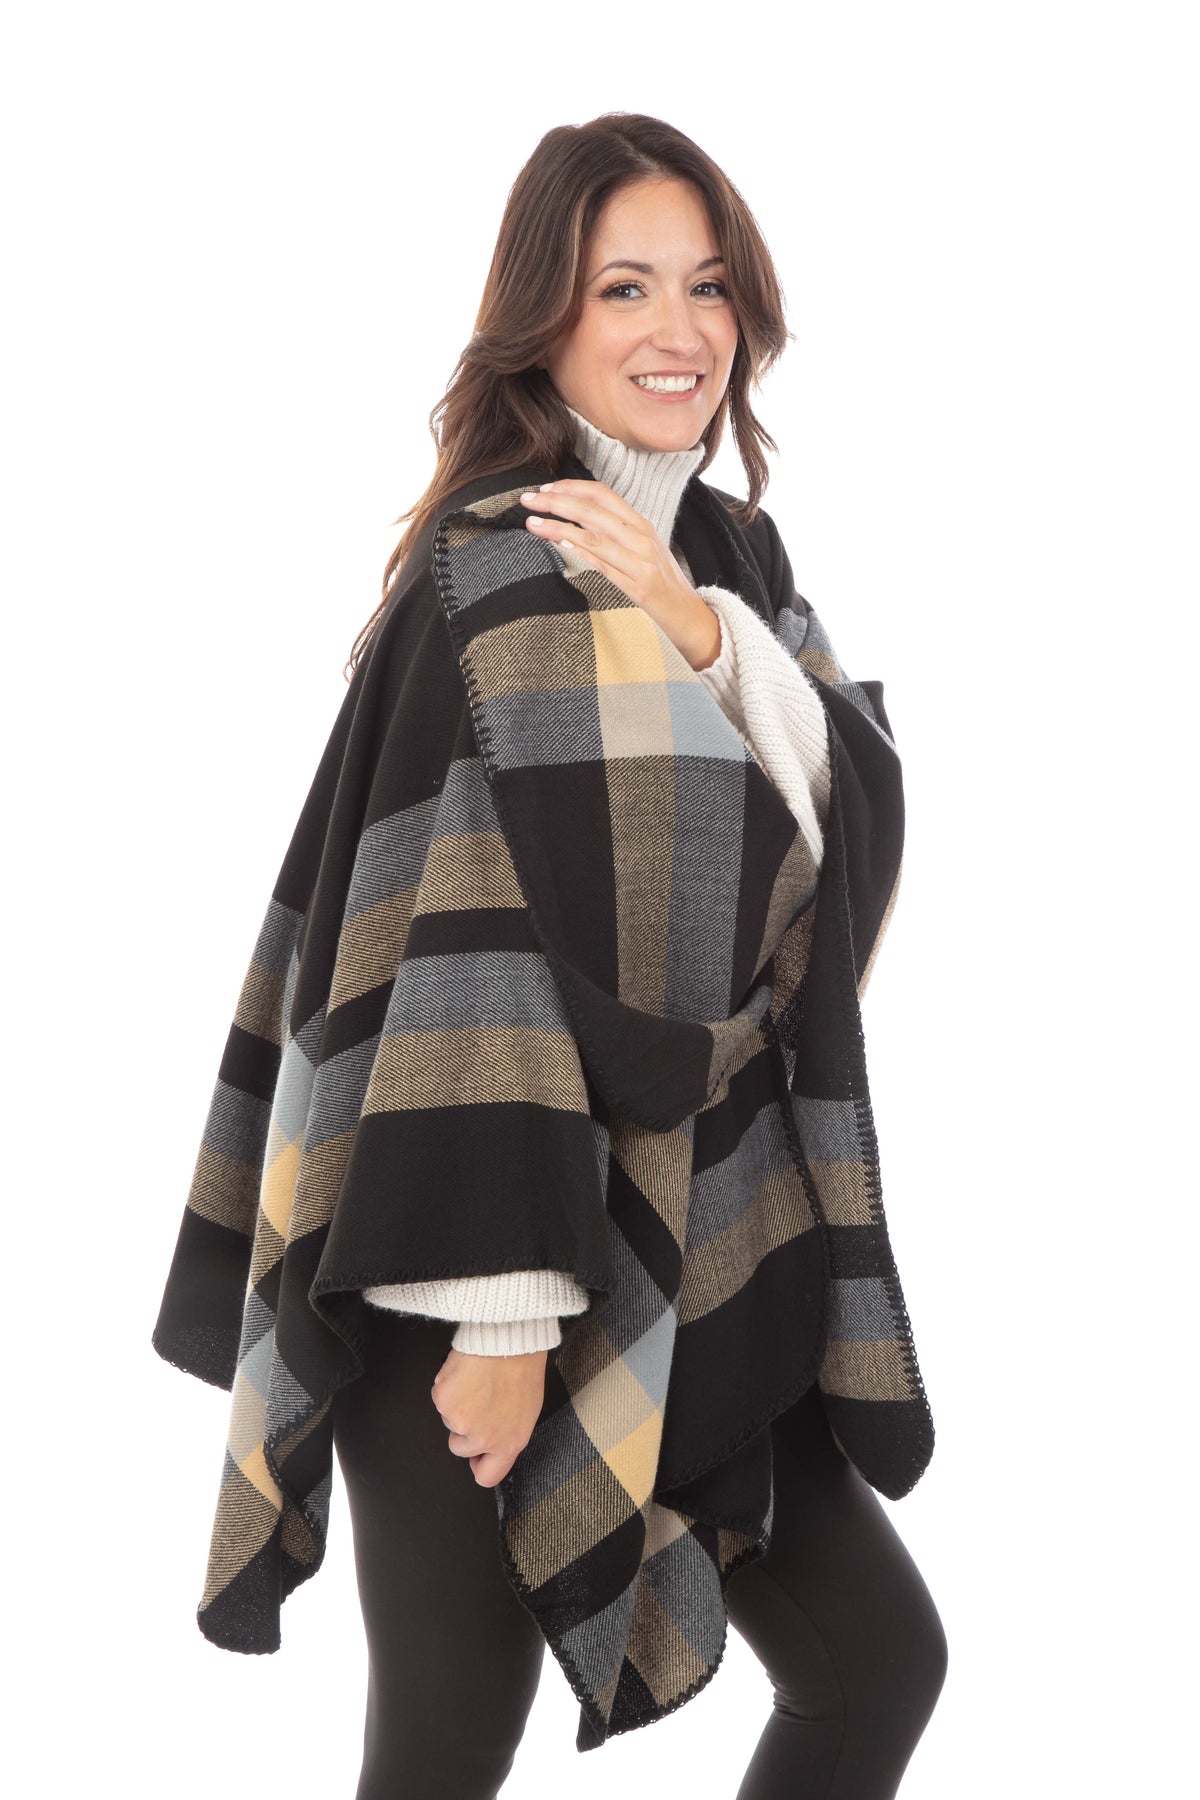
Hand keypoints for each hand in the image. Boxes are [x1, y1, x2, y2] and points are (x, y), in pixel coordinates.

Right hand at [430, 1345, 548, 1487]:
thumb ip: (507, 1436)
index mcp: (508, 1444)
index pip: (486, 1477)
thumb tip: (493, 1445)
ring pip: (450, 1422)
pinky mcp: (443, 1401)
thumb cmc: (522, 1369)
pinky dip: (449, 1388)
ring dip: (458, 1406)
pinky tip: (466, 1375)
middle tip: (479, 1405)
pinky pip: (440, 1400)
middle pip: (461, 1448)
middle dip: (466, 1431)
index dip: (479, 1466)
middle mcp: (483, 1438)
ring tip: (478, 1384)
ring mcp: (460, 1422)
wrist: (507, 1340)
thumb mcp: (527, 1412)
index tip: (477, 1457)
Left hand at [520, 479, 721, 670]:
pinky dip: (580, 552)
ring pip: (594, 536)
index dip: (572, 488)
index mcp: (642, 526)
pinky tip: (558, 545)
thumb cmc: (662, 586)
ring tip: (532, 522)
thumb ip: (615, 534)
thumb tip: (575, 521)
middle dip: (557, 502)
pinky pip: (603, 566)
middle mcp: (642, 539)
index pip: (603, 495)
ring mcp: (640, 563)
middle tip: (527, 500)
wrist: (691, 618)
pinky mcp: (638, 588)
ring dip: (559, 527)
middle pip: (594, 511)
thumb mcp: (642, 552)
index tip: (545, 488)